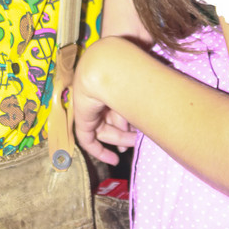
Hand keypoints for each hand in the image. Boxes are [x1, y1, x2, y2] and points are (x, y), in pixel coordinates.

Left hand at [73, 44, 135, 165]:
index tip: (141, 131)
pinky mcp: (82, 119)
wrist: (104, 68)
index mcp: (109, 85)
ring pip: (105, 130)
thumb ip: (138, 104)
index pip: (120, 107)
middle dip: (126, 133)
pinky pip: (89, 140)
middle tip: (138, 141)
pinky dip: (100, 152)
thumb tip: (146, 113)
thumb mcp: (133, 92)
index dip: (130, 121)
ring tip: (134, 144)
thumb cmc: (123, 73)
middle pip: (114, 120)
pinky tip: (113, 160)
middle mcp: (99, 96)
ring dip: (120, 139)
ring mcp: (90, 108)